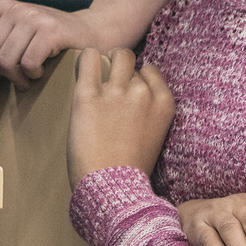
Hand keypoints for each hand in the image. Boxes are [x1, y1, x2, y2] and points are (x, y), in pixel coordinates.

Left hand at [0, 0, 107, 85]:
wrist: (92, 32)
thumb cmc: (50, 42)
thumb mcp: (17, 35)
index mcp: (0, 9)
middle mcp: (13, 9)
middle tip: (16, 80)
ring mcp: (32, 17)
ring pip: (4, 61)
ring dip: (17, 78)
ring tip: (28, 77)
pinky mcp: (50, 30)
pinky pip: (27, 63)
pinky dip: (33, 75)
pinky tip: (41, 71)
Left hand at [67, 48, 172, 188]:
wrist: (112, 190)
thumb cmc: (130, 171)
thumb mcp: (154, 137)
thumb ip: (148, 113)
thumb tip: (132, 100)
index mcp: (164, 104)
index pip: (150, 71)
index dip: (136, 78)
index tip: (126, 90)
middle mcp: (143, 93)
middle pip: (130, 61)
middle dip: (119, 69)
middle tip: (106, 84)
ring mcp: (116, 92)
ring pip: (115, 55)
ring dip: (103, 61)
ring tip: (93, 75)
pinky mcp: (89, 95)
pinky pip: (88, 58)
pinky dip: (84, 60)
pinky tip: (80, 70)